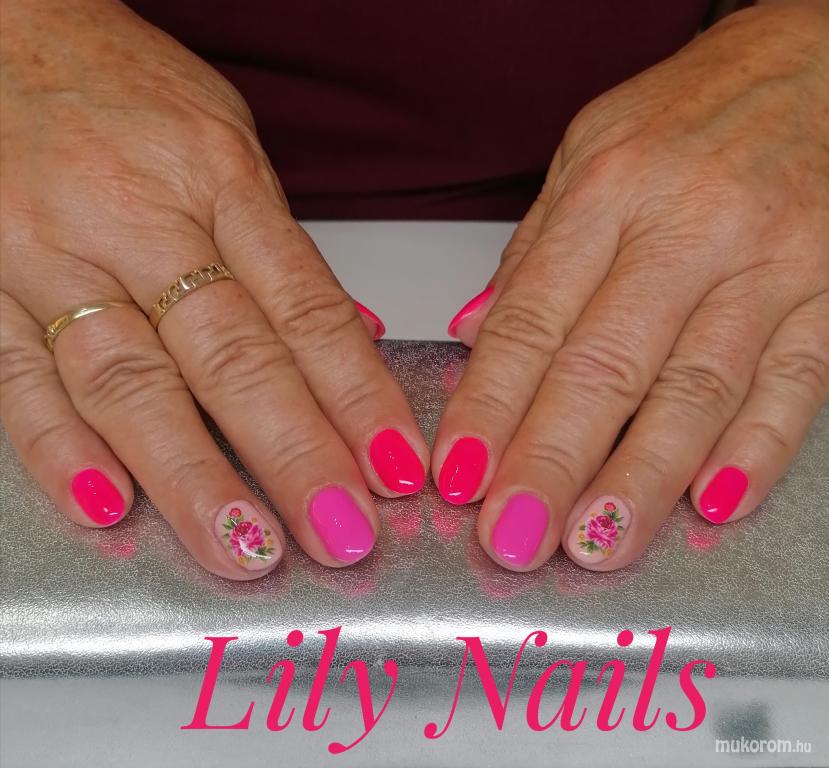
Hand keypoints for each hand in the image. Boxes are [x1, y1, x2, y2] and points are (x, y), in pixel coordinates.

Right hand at [0, 0, 427, 577]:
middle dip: (294, 455)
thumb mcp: (228, 147)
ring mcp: (50, 256)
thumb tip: (354, 336)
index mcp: (219, 181)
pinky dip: (60, 451)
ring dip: (191, 477)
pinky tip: (108, 507)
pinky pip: (16, 380)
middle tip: (342, 532)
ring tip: (246, 548)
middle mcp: (138, 222)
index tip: (400, 467)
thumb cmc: (126, 92)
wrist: (1, 26)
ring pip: (130, 384)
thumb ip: (284, 252)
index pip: (307, 310)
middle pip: (231, 359)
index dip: (360, 397)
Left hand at [435, 3, 828, 570]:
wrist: (822, 62)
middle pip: (606, 369)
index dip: (489, 406)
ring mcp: (771, 262)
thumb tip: (476, 333)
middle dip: (551, 464)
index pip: (532, 321)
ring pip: (696, 393)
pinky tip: (712, 507)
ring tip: (596, 544)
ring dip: (641, 481)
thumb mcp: (590, 155)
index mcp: (610, 192)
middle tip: (513, 538)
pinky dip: (756, 453)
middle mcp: (690, 228)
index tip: (459, 475)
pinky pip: (796, 384)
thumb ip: (535, 252)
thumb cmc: (695, 113)